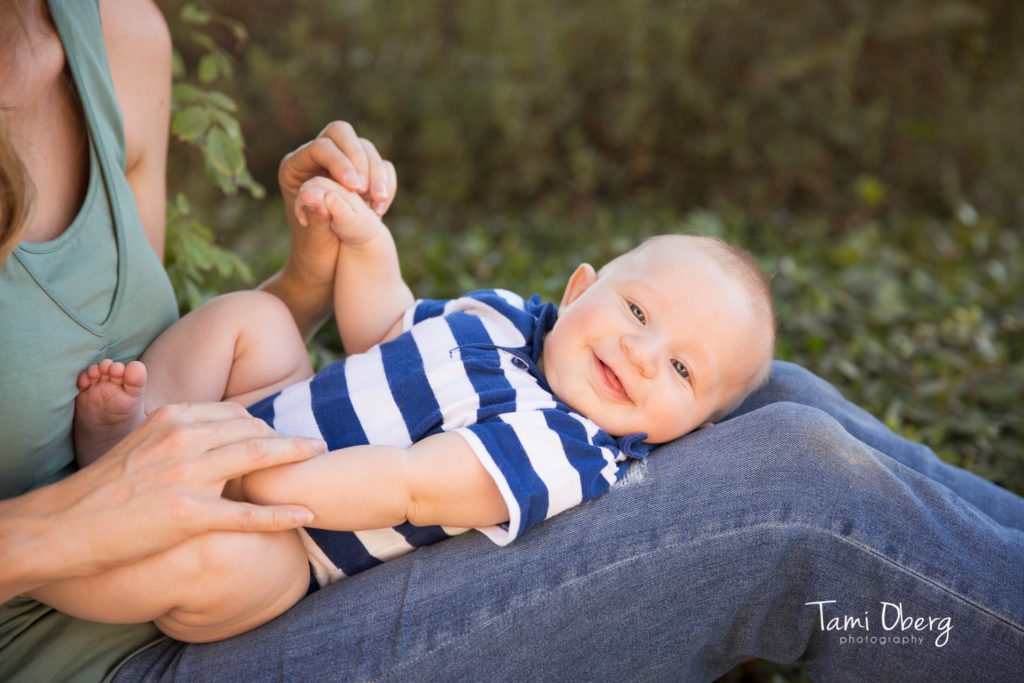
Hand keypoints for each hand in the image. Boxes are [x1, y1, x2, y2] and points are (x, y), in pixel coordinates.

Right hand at [4, 402, 325, 597]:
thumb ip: (178, 435)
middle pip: (254, 431)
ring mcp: (187, 476)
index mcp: (173, 417)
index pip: (236, 414)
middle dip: (288, 439)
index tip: (283, 434)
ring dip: (297, 459)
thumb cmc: (104, 489)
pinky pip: (247, 513)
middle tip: (314, 446)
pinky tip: (305, 514)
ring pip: (259, 459)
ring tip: (322, 460)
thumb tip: (213, 436)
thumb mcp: (141, 444)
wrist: (64, 525)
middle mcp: (184, 438)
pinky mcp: (188, 514)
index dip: (264, 425)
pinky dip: (281, 513)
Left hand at [264, 121, 397, 337]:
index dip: (340, 162)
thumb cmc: (314, 259)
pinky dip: (386, 183)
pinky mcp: (361, 178)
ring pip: (364, 147)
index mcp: (295, 169)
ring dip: (376, 173)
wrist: (328, 272)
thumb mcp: (314, 241)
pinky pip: (380, 166)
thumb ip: (318, 216)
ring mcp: (340, 167)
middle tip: (366, 191)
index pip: (320, 146)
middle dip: (359, 157)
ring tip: (377, 206)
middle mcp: (316, 161)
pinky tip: (381, 209)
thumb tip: (315, 193)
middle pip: (341, 133)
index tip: (356, 188)